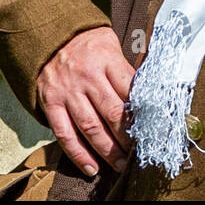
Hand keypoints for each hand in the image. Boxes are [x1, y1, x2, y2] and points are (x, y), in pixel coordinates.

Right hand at [36, 26, 135, 176]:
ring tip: (120, 165)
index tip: (153, 129)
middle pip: (113, 113)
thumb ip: (125, 69)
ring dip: (107, 151)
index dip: (143, 112)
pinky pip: (65, 134)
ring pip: (90, 128)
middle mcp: (87, 76)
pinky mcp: (51, 103)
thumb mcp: (112, 44)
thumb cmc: (89, 43)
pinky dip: (78, 155)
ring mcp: (68, 92)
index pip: (130, 90)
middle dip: (127, 137)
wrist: (50, 35)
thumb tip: (150, 96)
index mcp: (107, 59)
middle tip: (138, 152)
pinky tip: (91, 168)